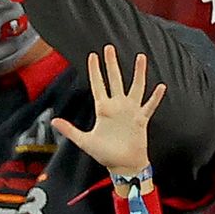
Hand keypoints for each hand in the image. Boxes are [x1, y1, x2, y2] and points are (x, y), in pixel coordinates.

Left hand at [50, 46, 165, 176]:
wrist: (123, 165)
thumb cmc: (105, 154)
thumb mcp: (85, 141)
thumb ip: (70, 130)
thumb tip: (53, 121)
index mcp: (103, 109)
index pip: (98, 85)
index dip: (95, 71)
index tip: (93, 56)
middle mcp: (118, 106)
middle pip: (115, 80)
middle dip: (112, 64)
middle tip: (109, 48)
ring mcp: (131, 111)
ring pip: (136, 87)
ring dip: (139, 73)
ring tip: (141, 57)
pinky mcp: (141, 119)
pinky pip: (149, 106)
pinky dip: (155, 97)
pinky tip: (161, 87)